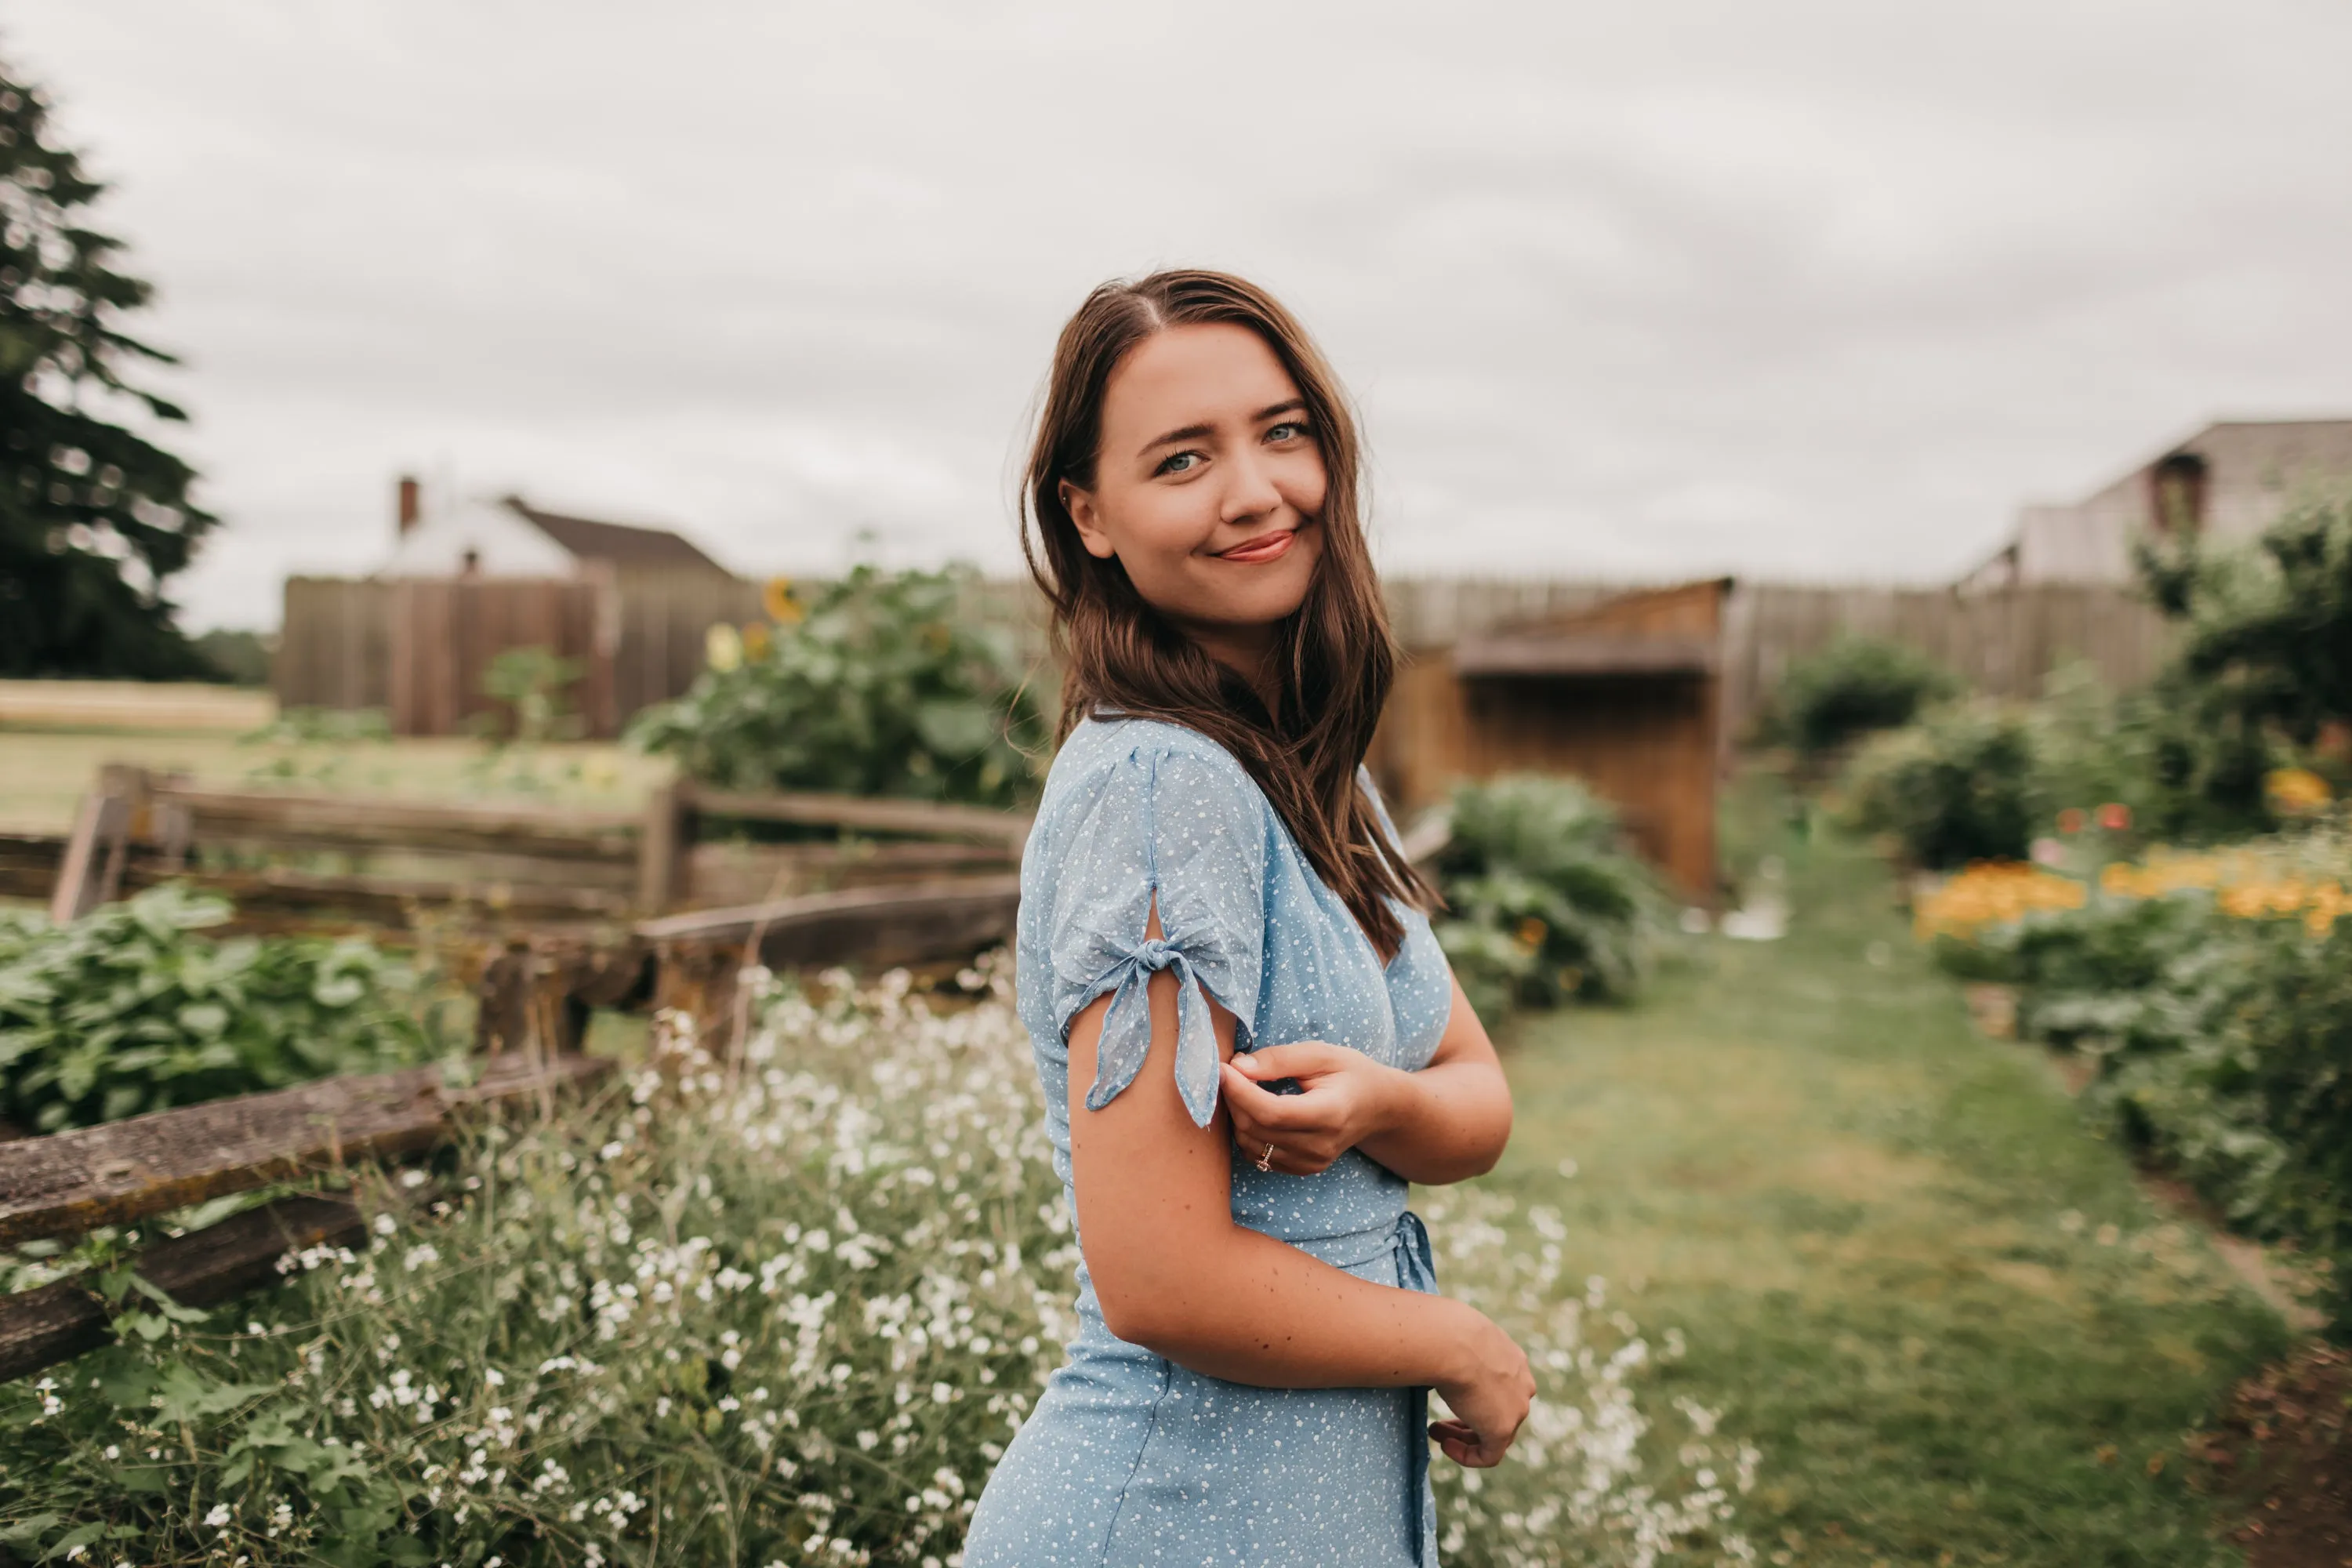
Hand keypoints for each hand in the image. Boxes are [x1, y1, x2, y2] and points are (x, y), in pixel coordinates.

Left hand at [1220, 1041, 1402, 1175]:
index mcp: (1330, 1114)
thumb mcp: (1322, 1054)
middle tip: (1233, 1071)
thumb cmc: (1351, 1074)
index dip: (1241, 1092)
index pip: (1272, 1112)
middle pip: (1257, 1129)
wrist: (1378, 1107)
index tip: (1224, 1068)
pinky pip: (1257, 1155)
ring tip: (1245, 1088)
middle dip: (1235, 1099)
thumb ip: (1280, 1059)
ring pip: (1251, 1144)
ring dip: (1238, 1115)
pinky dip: (1248, 1131)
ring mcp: (1310, 1162)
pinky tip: (1255, 1108)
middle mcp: (1319, 1146)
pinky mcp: (1301, 1169)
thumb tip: (1238, 1067)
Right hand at [1430, 1312, 1533, 1467]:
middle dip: (1467, 1419)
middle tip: (1439, 1422)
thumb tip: (1432, 1349)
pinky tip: (1445, 1444)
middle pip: (1498, 1411)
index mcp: (1514, 1359)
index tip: (1449, 1394)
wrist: (1452, 1342)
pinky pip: (1489, 1455)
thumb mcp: (1457, 1337)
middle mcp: (1521, 1384)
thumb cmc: (1445, 1333)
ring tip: (1435, 1431)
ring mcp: (1516, 1408)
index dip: (1473, 1396)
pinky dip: (1467, 1455)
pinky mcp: (1503, 1430)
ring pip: (1494, 1434)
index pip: (1500, 1386)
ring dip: (1463, 1437)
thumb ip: (1456, 1350)